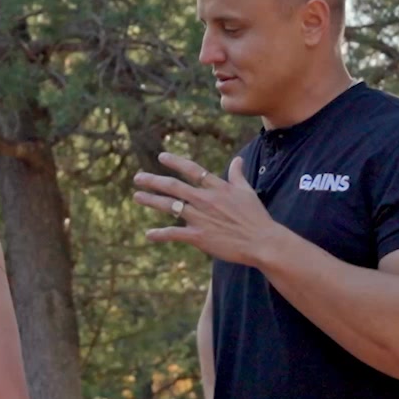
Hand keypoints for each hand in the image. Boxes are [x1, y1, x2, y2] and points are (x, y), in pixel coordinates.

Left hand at [133, 150, 280, 266]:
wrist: (261, 242)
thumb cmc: (256, 217)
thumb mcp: (248, 191)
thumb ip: (238, 175)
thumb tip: (238, 159)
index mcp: (217, 187)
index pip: (192, 170)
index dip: (176, 162)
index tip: (161, 156)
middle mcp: (205, 200)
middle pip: (174, 186)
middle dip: (154, 180)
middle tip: (138, 178)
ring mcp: (200, 218)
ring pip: (169, 206)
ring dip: (151, 200)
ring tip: (137, 196)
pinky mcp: (199, 236)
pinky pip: (174, 234)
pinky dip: (160, 234)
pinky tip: (149, 234)